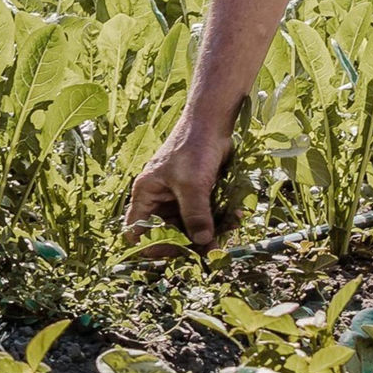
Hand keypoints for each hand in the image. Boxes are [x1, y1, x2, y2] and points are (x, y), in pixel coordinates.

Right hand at [125, 115, 235, 252]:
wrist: (213, 122)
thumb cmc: (194, 147)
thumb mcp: (192, 184)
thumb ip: (196, 215)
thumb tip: (203, 243)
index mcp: (146, 195)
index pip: (137, 231)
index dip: (153, 245)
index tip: (179, 249)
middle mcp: (160, 200)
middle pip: (168, 234)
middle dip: (190, 243)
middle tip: (212, 250)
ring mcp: (179, 199)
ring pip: (190, 228)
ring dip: (210, 233)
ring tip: (229, 232)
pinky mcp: (197, 196)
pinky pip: (205, 217)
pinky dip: (219, 220)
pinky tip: (235, 217)